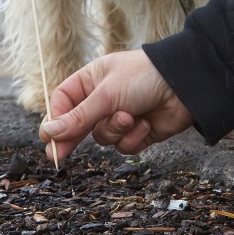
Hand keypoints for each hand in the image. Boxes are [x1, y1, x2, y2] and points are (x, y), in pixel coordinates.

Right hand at [38, 49, 193, 162]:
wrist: (185, 85)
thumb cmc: (143, 77)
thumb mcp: (106, 95)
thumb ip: (78, 118)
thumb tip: (49, 132)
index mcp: (90, 80)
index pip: (63, 102)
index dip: (55, 119)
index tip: (47, 138)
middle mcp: (102, 99)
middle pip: (78, 124)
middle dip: (73, 138)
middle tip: (57, 157)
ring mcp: (120, 116)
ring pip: (102, 138)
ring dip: (115, 130)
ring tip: (130, 116)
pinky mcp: (136, 132)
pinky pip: (123, 145)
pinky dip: (133, 137)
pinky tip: (145, 123)